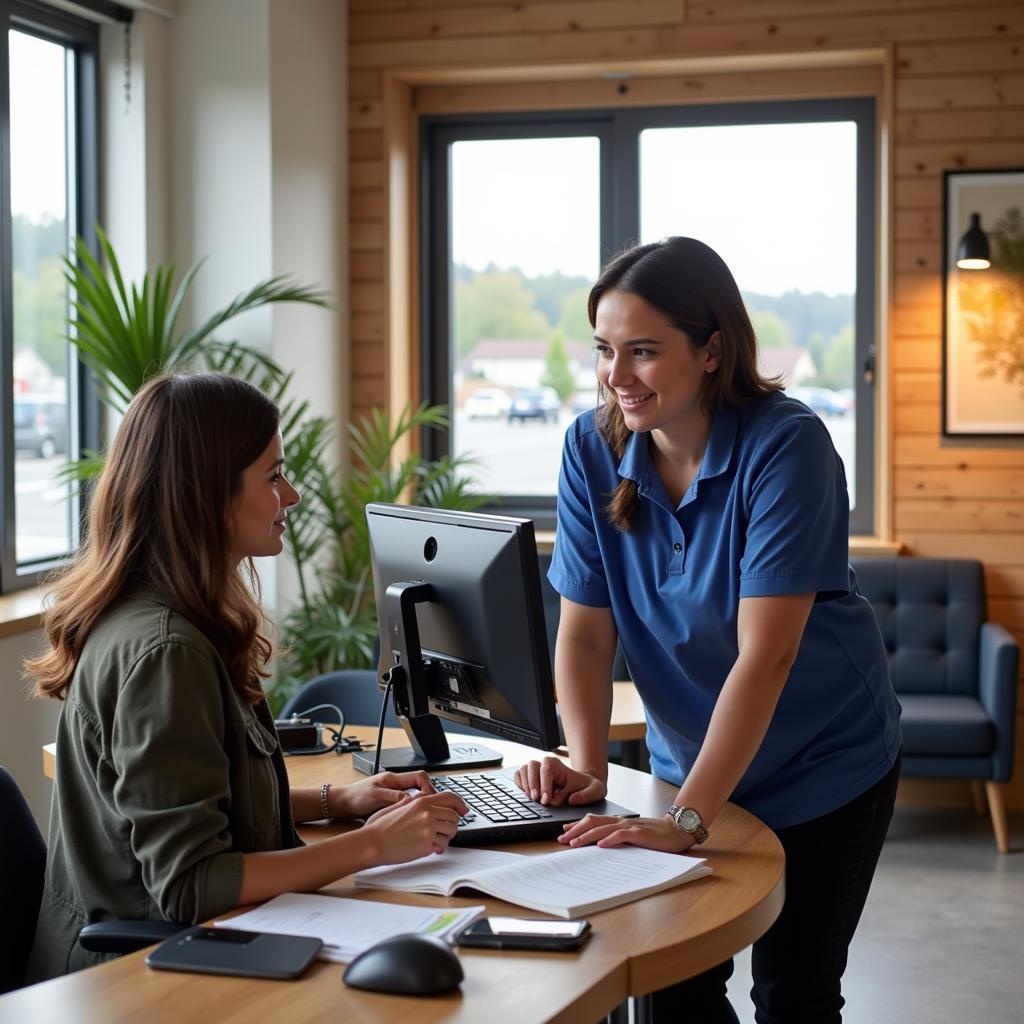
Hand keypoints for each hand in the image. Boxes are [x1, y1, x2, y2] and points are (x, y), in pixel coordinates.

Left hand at [331, 770, 434, 818]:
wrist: (342, 804)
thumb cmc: (356, 797)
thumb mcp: (375, 796)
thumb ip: (394, 797)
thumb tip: (411, 800)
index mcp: (393, 779)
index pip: (419, 777)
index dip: (428, 787)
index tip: (432, 799)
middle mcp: (396, 785)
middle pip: (419, 787)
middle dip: (428, 797)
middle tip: (434, 809)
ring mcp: (393, 794)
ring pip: (414, 797)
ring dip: (420, 804)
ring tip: (425, 815)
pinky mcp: (390, 804)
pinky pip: (406, 805)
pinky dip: (412, 811)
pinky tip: (413, 820)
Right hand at [361, 791, 467, 862]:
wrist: (373, 843)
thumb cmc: (381, 825)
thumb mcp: (400, 804)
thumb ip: (417, 800)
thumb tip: (430, 798)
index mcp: (421, 801)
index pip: (451, 798)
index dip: (460, 804)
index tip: (464, 810)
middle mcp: (428, 813)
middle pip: (454, 817)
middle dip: (450, 824)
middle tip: (442, 830)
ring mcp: (428, 830)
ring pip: (451, 832)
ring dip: (445, 836)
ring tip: (433, 839)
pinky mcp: (426, 845)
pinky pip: (443, 846)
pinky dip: (438, 848)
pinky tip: (429, 847)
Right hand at [513, 756, 606, 805]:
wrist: (583, 787)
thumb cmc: (587, 787)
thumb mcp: (595, 790)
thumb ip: (585, 795)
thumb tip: (571, 800)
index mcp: (558, 764)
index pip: (546, 770)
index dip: (544, 785)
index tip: (546, 800)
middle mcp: (545, 765)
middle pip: (531, 766)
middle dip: (532, 784)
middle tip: (537, 800)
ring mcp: (536, 771)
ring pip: (524, 769)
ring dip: (525, 784)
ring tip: (531, 799)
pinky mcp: (530, 778)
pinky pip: (519, 776)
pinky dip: (519, 784)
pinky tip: (526, 795)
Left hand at [558, 814, 695, 853]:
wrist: (676, 831)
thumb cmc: (654, 836)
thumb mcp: (632, 837)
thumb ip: (618, 839)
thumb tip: (600, 847)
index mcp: (618, 822)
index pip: (593, 821)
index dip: (577, 825)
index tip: (564, 831)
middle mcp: (621, 821)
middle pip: (593, 822)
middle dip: (576, 830)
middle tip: (562, 838)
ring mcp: (630, 826)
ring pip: (603, 828)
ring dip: (586, 836)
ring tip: (574, 843)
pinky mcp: (639, 833)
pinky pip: (621, 835)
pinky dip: (609, 840)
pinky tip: (600, 845)